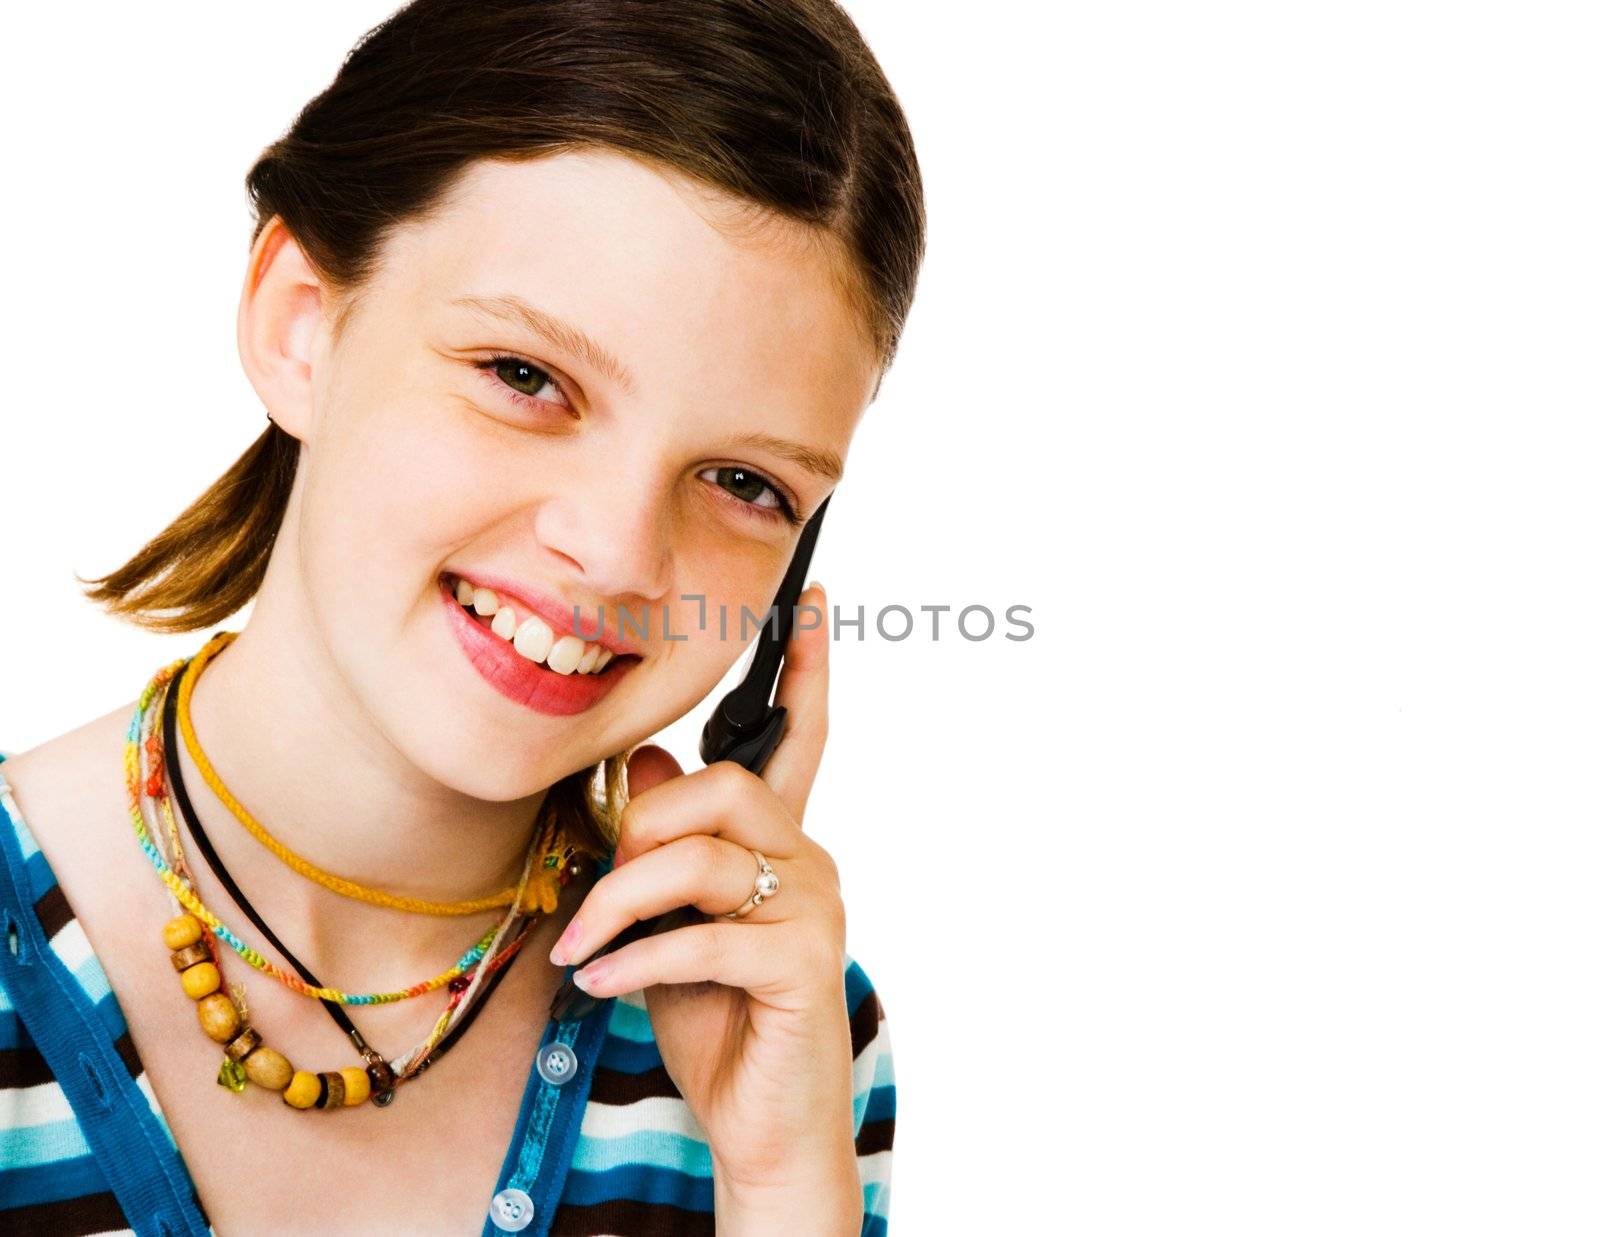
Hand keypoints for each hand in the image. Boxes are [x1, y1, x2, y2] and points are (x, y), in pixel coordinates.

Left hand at [548, 583, 861, 1231]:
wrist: (759, 1120)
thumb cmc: (716, 1017)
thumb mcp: (671, 923)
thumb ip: (662, 850)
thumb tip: (640, 769)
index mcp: (780, 840)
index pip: (799, 738)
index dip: (805, 671)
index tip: (809, 602)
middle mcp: (808, 860)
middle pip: (726, 787)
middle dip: (644, 829)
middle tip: (602, 881)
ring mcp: (813, 910)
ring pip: (704, 860)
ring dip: (621, 904)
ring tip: (580, 947)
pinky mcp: (803, 964)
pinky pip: (703, 938)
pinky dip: (637, 959)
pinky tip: (602, 982)